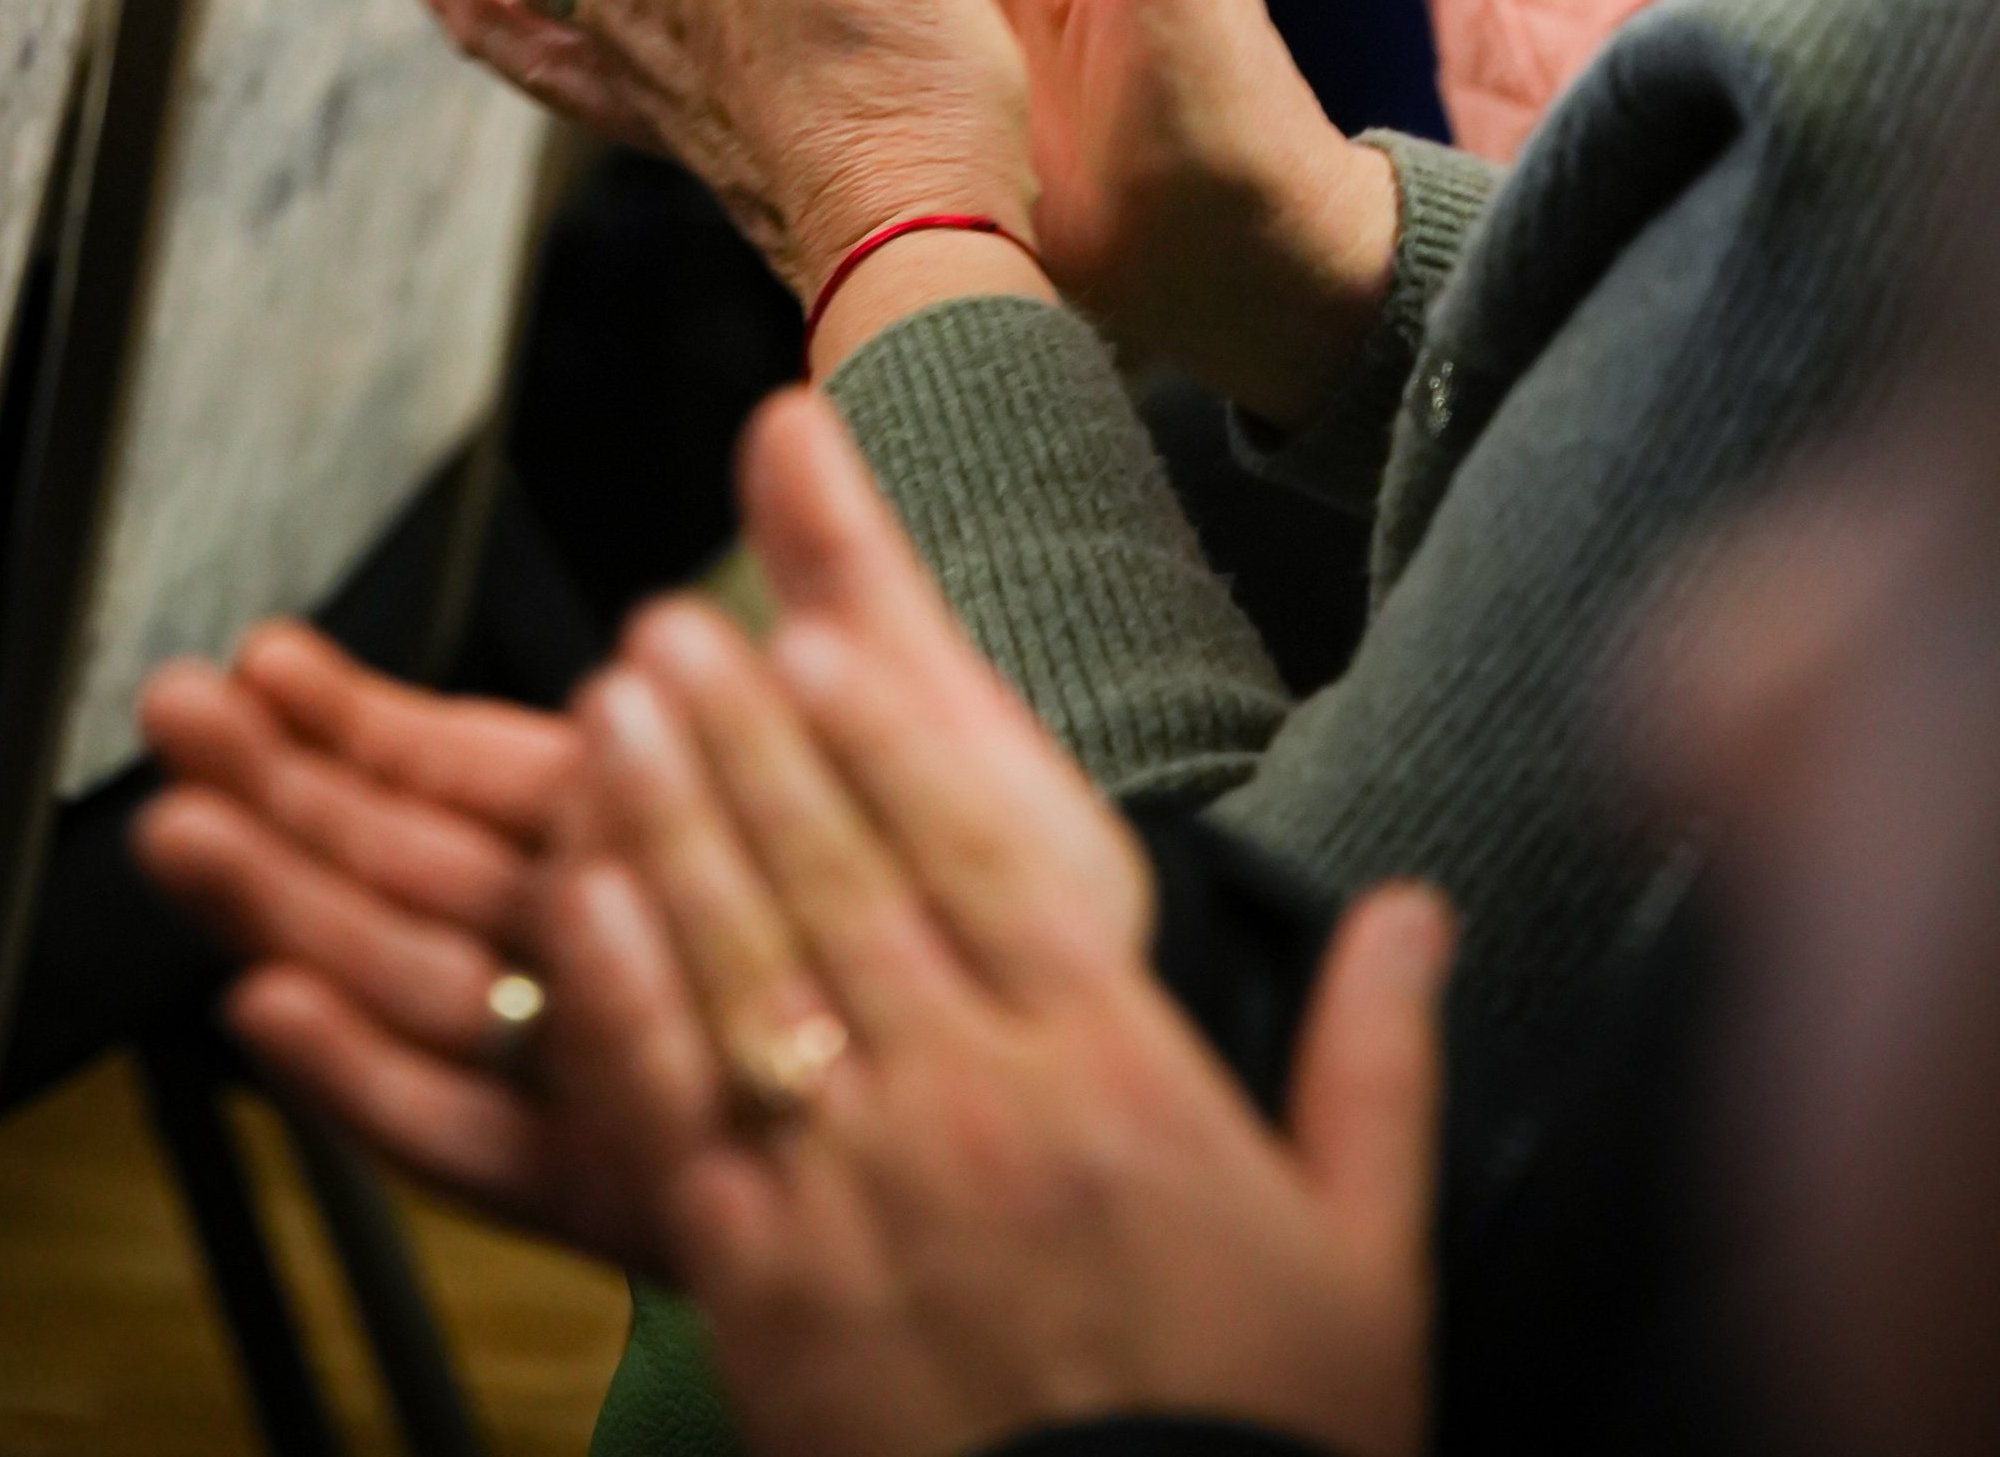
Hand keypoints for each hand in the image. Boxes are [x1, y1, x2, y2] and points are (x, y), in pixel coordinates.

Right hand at [131, 386, 1129, 1271]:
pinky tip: (276, 1017)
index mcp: (660, 821)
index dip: (355, 713)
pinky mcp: (621, 1173)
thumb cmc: (1009, 901)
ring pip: (410, 976)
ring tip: (185, 835)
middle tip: (167, 729)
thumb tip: (790, 411)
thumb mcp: (923, 705)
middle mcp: (612, 936)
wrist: (1091, 1086)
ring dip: (287, 905)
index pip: (466, 765)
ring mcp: (605, 1055)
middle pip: (405, 864)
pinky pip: (473, 1126)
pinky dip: (366, 1076)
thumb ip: (842, 564)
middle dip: (277, 794)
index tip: (259, 657)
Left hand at [560, 399, 1452, 1456]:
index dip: (887, 741)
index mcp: (1114, 1081)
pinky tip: (580, 899)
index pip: (978, 865)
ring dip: (669, 823)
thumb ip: (1375, 1061)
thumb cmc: (1265, 1444)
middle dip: (747, 740)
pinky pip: (677, 1115)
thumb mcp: (1366, 1259)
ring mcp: (859, 1201)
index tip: (819, 637)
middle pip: (838, 882)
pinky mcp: (767, 1297)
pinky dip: (622, 996)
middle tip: (672, 624)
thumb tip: (1418, 908)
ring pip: (745, 967)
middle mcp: (974, 1112)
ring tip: (607, 709)